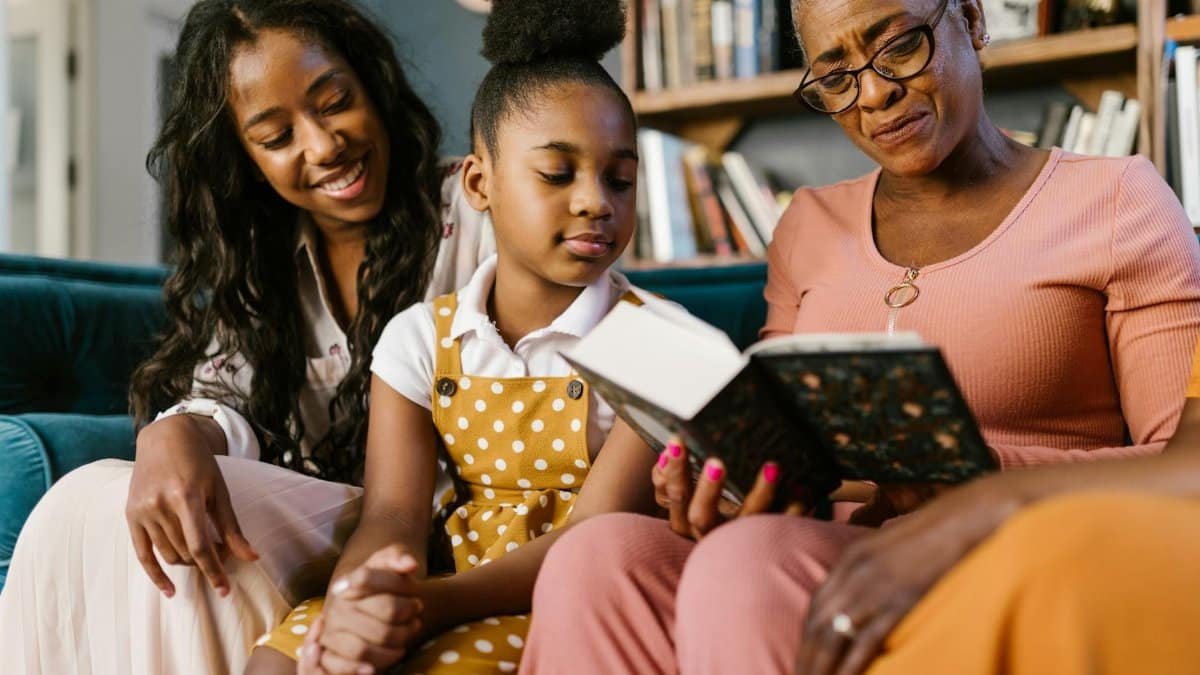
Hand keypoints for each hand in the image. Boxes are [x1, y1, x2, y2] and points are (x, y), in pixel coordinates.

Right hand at [125, 415, 257, 596]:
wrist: (165, 438)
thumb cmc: (199, 463)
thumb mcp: (220, 490)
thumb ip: (232, 527)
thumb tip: (252, 558)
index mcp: (185, 496)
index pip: (200, 545)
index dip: (214, 571)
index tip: (225, 590)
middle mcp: (160, 504)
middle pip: (186, 551)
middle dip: (207, 561)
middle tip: (223, 555)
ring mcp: (142, 510)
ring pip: (169, 554)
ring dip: (189, 562)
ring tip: (205, 555)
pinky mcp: (131, 515)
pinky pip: (142, 554)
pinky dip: (156, 574)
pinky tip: (170, 590)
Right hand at [301, 544, 425, 674]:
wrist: (367, 606)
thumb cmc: (385, 584)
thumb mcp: (390, 563)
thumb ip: (398, 557)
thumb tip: (410, 564)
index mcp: (350, 583)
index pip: (371, 585)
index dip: (403, 600)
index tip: (417, 604)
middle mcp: (337, 607)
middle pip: (381, 619)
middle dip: (405, 625)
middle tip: (415, 623)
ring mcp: (331, 631)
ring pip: (361, 648)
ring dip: (391, 649)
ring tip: (404, 643)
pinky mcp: (328, 653)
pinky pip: (340, 667)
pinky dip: (359, 669)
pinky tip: (375, 669)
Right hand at [651, 437, 795, 540]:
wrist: (743, 572)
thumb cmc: (708, 519)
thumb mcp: (685, 502)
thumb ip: (671, 480)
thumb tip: (668, 449)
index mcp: (686, 522)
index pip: (672, 495)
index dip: (673, 471)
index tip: (676, 442)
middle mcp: (708, 536)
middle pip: (700, 515)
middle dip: (707, 489)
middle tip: (716, 463)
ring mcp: (738, 543)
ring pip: (746, 523)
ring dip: (760, 494)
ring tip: (772, 467)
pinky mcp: (767, 545)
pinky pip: (782, 528)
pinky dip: (794, 509)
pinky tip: (802, 489)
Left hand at [796, 480, 1022, 674]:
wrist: (969, 517)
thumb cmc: (940, 531)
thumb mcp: (897, 545)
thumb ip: (878, 567)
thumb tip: (876, 590)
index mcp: (852, 558)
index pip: (817, 606)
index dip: (807, 637)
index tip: (803, 659)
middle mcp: (854, 573)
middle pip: (818, 625)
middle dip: (806, 658)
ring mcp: (875, 588)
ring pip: (833, 637)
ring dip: (819, 667)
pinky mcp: (899, 601)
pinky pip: (866, 640)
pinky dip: (851, 665)